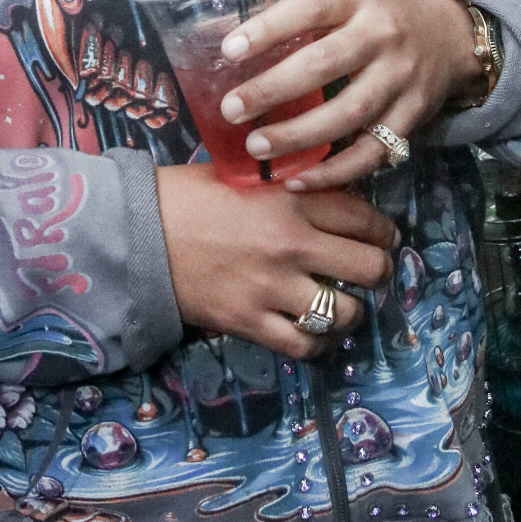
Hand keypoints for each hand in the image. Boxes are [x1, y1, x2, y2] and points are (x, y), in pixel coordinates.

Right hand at [156, 163, 392, 358]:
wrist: (135, 233)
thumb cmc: (186, 196)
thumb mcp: (246, 175)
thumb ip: (290, 186)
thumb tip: (329, 195)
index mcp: (292, 200)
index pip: (365, 218)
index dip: (384, 231)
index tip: (384, 238)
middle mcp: (292, 244)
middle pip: (370, 267)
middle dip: (377, 271)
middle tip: (368, 272)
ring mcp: (272, 287)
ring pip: (345, 312)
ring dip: (349, 311)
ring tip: (340, 306)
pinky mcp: (250, 321)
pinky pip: (305, 345)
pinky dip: (316, 343)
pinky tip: (312, 333)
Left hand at [214, 0, 479, 189]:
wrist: (447, 36)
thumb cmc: (374, 18)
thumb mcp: (345, 0)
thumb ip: (299, 18)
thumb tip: (224, 42)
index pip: (311, 7)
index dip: (270, 27)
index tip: (229, 50)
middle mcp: (383, 35)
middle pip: (324, 65)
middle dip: (273, 89)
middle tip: (232, 110)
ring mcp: (401, 78)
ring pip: (348, 113)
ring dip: (299, 135)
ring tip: (257, 147)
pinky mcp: (413, 116)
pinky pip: (372, 151)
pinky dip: (334, 171)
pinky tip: (297, 179)